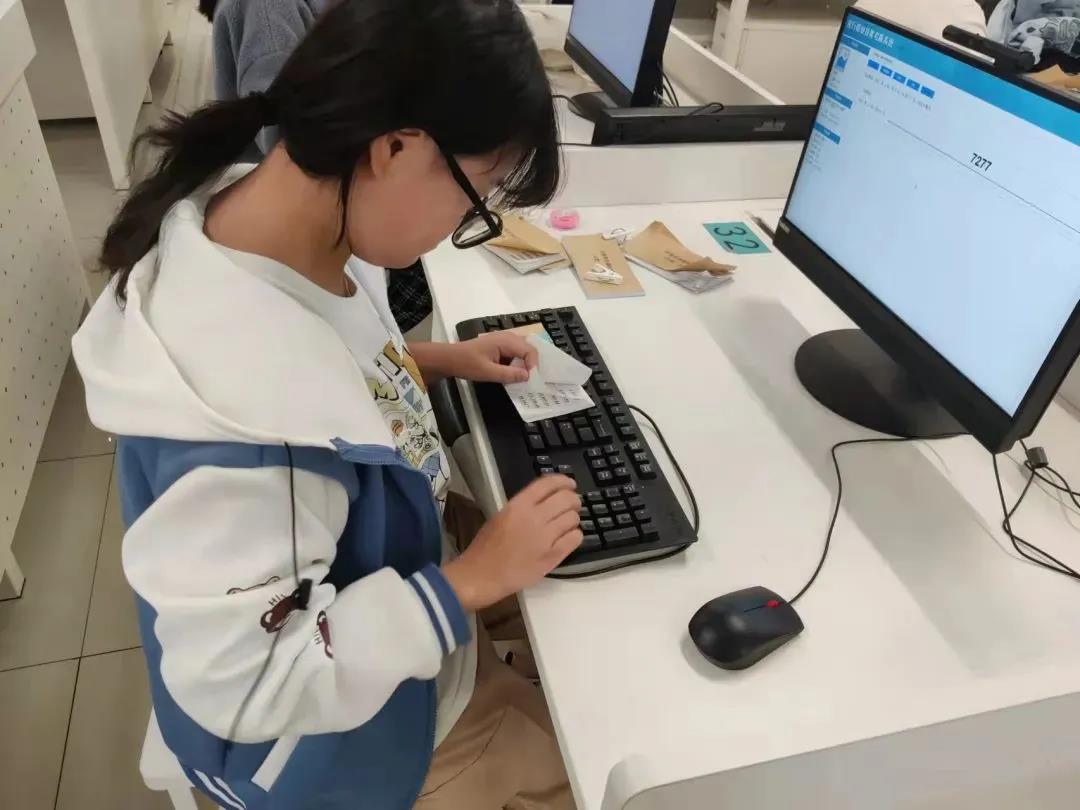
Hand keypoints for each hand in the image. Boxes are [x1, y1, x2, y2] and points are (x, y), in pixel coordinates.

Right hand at [443, 476, 581, 610]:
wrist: (483, 575)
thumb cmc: (487, 546)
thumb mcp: (500, 516)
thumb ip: (523, 506)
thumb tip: (546, 500)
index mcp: (519, 505)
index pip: (548, 484)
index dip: (563, 481)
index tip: (569, 483)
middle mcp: (535, 518)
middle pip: (566, 498)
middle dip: (573, 499)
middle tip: (572, 504)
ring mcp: (546, 538)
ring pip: (573, 518)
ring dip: (572, 518)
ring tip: (566, 523)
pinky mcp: (553, 556)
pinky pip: (575, 538)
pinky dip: (574, 535)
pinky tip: (567, 537)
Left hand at [448, 332, 538, 383]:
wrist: (450, 358)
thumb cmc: (466, 363)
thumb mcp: (488, 372)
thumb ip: (509, 374)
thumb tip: (528, 377)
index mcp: (506, 341)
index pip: (530, 350)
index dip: (533, 365)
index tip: (529, 380)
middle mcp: (507, 337)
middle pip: (528, 348)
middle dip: (531, 364)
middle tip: (529, 379)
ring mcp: (503, 340)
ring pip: (522, 351)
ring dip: (524, 364)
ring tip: (522, 378)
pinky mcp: (499, 346)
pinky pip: (514, 353)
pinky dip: (516, 363)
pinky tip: (511, 374)